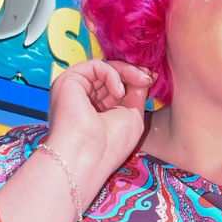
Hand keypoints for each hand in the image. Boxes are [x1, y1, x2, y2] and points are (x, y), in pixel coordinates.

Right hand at [47, 59, 153, 207]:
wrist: (87, 156)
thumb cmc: (111, 145)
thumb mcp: (132, 116)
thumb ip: (137, 94)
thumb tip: (145, 76)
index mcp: (97, 109)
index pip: (115, 86)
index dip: (134, 79)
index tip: (152, 78)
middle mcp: (83, 98)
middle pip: (110, 74)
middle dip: (132, 73)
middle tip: (149, 77)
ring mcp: (75, 89)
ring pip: (104, 67)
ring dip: (127, 72)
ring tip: (141, 82)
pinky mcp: (68, 81)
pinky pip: (95, 66)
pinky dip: (112, 74)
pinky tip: (119, 91)